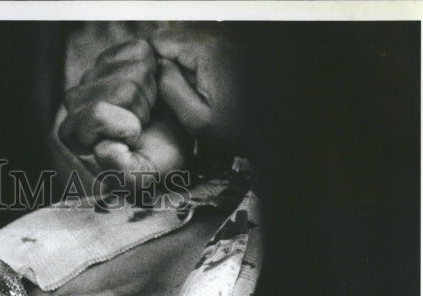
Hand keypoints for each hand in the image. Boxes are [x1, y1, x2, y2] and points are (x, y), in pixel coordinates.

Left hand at [58, 35, 187, 180]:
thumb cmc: (150, 164)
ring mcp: (94, 75)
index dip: (126, 127)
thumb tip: (102, 148)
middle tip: (143, 124)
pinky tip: (149, 89)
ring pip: (134, 69)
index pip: (97, 115)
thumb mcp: (137, 179)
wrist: (169, 144)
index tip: (135, 139)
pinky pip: (141, 51)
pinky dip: (155, 68)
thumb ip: (117, 170)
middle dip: (140, 108)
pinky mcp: (115, 56)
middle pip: (120, 90)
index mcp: (74, 133)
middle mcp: (76, 102)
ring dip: (149, 91)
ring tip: (146, 110)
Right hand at [150, 26, 243, 148]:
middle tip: (173, 92)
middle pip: (173, 38)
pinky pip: (201, 51)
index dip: (151, 63)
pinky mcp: (232, 49)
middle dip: (166, 62)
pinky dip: (195, 66)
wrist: (271, 130)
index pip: (160, 40)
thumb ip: (170, 88)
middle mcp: (219, 37)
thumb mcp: (195, 118)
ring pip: (186, 44)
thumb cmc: (238, 128)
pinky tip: (202, 87)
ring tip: (189, 91)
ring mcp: (227, 41)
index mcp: (208, 51)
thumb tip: (157, 67)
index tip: (155, 85)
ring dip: (181, 65)